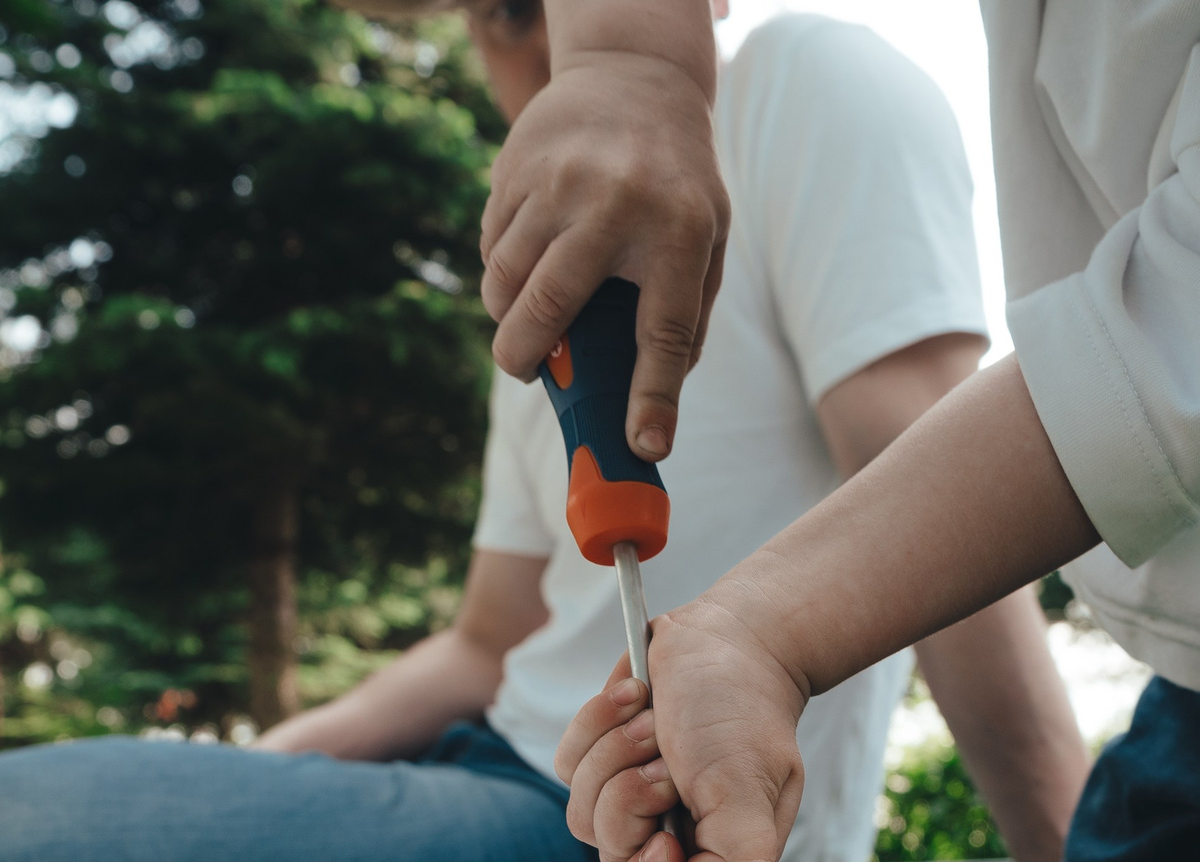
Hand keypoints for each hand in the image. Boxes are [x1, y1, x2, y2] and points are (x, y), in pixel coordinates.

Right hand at [480, 48, 727, 461]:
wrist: (637, 76)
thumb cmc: (678, 181)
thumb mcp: (707, 238)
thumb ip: (683, 315)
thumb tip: (648, 404)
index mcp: (678, 231)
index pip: (662, 332)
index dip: (653, 397)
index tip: (642, 447)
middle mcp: (615, 204)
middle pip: (549, 306)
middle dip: (523, 358)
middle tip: (525, 374)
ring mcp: (558, 181)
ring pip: (505, 278)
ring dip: (505, 315)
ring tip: (523, 320)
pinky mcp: (517, 168)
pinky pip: (492, 245)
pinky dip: (500, 269)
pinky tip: (526, 258)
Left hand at [553, 604, 807, 861]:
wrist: (727, 639)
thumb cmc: (745, 711)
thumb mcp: (752, 790)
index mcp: (712, 855)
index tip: (663, 839)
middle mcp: (669, 834)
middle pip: (613, 859)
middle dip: (633, 800)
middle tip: (670, 761)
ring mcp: (628, 798)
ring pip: (582, 813)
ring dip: (617, 755)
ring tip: (659, 724)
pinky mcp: (598, 759)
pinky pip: (565, 765)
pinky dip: (596, 724)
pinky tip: (636, 700)